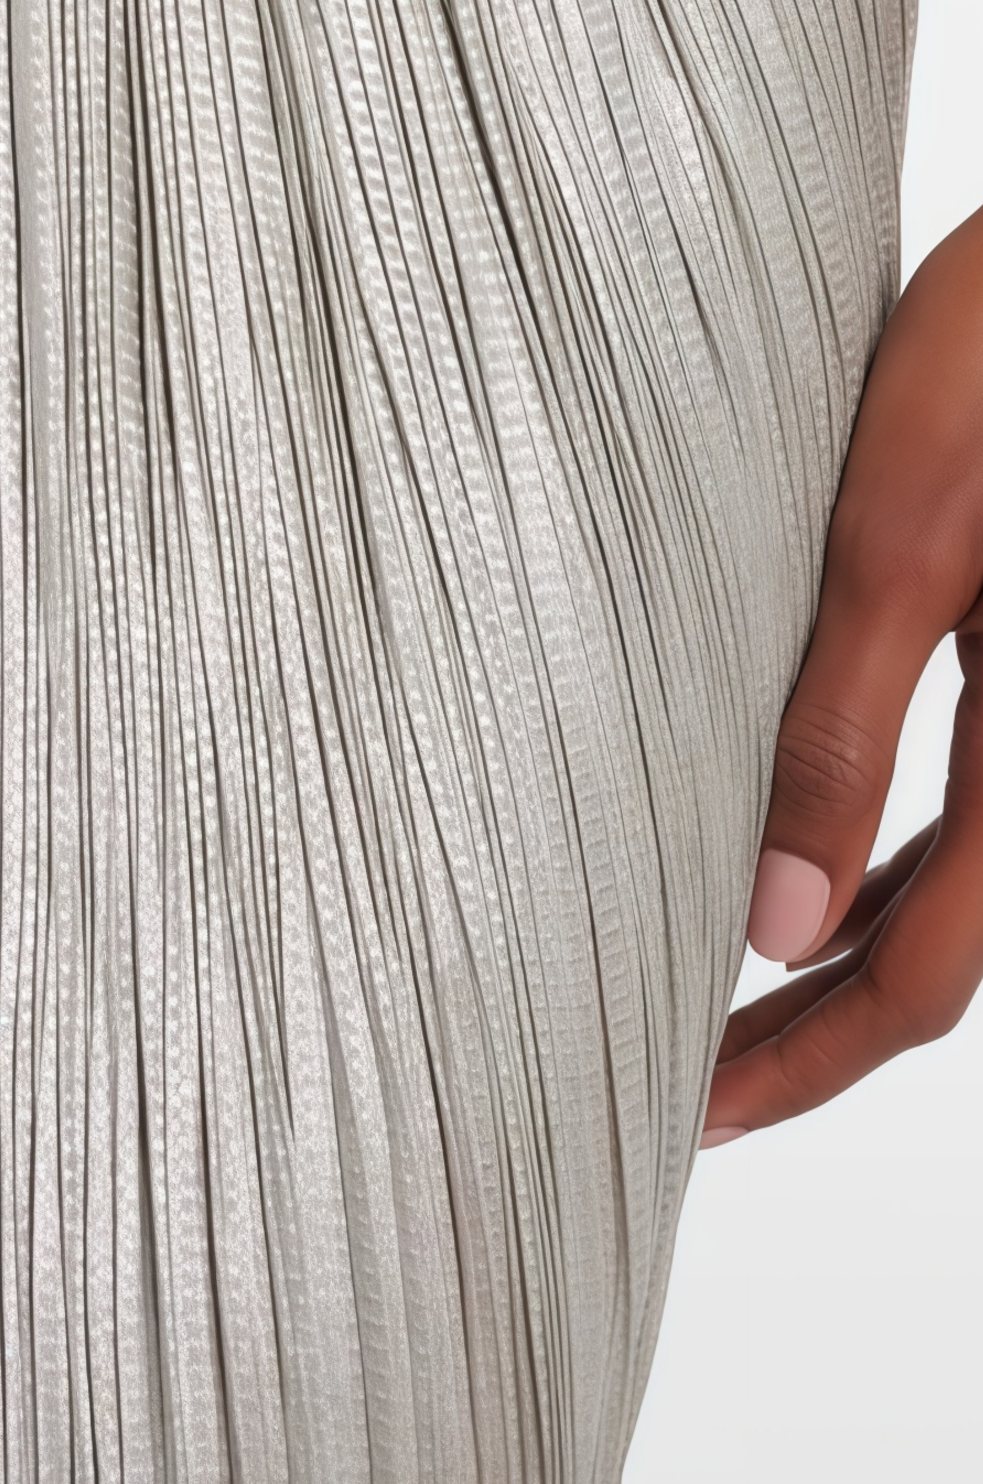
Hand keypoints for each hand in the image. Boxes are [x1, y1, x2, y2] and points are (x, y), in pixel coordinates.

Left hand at [704, 207, 982, 1144]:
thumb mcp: (899, 535)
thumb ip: (842, 725)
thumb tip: (772, 919)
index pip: (923, 973)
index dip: (809, 1060)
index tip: (694, 1113)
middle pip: (949, 950)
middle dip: (822, 1028)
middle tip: (693, 1086)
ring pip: (964, 883)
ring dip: (854, 945)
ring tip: (728, 990)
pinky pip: (976, 804)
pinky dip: (892, 854)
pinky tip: (811, 852)